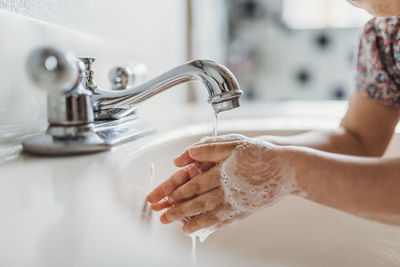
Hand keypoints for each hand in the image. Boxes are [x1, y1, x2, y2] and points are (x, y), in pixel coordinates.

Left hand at [147, 135, 302, 233]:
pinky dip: (216, 226)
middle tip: (165, 218)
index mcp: (222, 172)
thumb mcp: (234, 144)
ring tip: (182, 229)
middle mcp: (228, 190)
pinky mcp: (248, 209)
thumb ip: (209, 149)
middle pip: (199, 202)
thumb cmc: (262, 154)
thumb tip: (185, 157)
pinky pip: (228, 220)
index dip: (177, 192)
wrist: (289, 169)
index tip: (165, 199)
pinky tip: (208, 229)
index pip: (194, 185)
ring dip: (195, 222)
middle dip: (180, 211)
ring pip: (212, 215)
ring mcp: (238, 202)